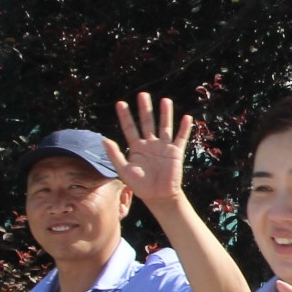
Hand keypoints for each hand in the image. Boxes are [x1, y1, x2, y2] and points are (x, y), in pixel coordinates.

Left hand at [105, 93, 193, 209]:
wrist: (158, 196)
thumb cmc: (140, 185)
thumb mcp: (123, 170)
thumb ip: (114, 155)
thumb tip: (104, 140)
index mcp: (136, 147)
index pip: (130, 128)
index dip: (125, 116)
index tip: (120, 103)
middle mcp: (150, 144)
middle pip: (147, 122)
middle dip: (145, 109)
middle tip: (143, 95)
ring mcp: (163, 147)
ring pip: (165, 126)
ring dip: (165, 114)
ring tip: (165, 100)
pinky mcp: (176, 153)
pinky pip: (181, 138)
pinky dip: (184, 128)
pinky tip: (187, 118)